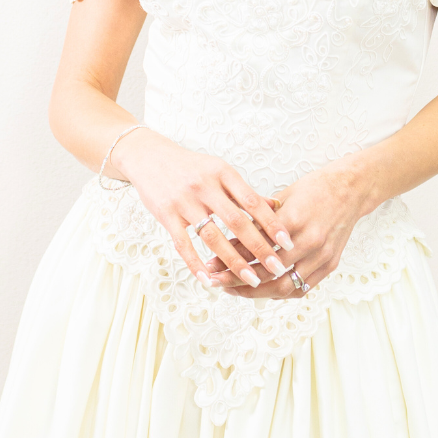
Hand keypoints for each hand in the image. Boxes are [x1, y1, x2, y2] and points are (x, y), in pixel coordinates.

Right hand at [112, 129, 294, 289]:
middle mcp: (205, 186)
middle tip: (277, 267)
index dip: (272, 223)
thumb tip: (277, 207)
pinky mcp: (165, 214)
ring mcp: (184, 201)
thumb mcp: (220, 170)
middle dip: (259, 248)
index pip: (253, 201)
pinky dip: (196, 264)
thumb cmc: (191, 167)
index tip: (288, 243)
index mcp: (223, 172)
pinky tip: (209, 280)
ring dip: (234, 262)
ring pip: (212, 237)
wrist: (149, 156)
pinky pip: (183, 244)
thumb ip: (245, 191)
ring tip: (252, 280)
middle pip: (237, 222)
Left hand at [222, 159, 375, 298]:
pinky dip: (280, 293)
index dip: (231, 260)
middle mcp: (311, 241)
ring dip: (256, 293)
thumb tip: (227, 241)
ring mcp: (323, 256)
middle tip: (216, 282)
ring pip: (285, 287)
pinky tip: (263, 290)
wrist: (351, 190)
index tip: (212, 265)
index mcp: (295, 220)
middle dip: (238, 281)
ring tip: (235, 290)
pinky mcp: (330, 265)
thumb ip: (258, 223)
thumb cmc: (314, 189)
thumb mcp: (282, 199)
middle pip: (268, 273)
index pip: (257, 249)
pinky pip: (302, 288)